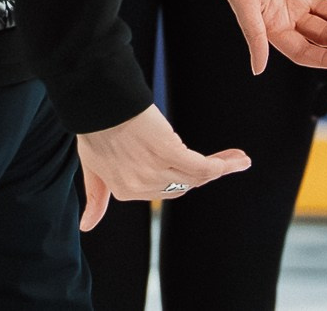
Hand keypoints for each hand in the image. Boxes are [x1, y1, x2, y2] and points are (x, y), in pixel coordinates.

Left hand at [73, 106, 249, 232]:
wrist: (94, 100)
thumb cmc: (93, 128)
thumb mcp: (92, 166)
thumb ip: (96, 197)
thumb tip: (86, 226)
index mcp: (127, 192)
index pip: (166, 191)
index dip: (186, 179)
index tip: (204, 166)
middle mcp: (142, 186)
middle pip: (184, 184)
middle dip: (210, 173)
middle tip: (231, 160)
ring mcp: (155, 170)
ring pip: (197, 176)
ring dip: (223, 167)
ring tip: (240, 159)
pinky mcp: (167, 152)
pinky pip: (202, 166)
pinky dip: (222, 164)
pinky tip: (237, 159)